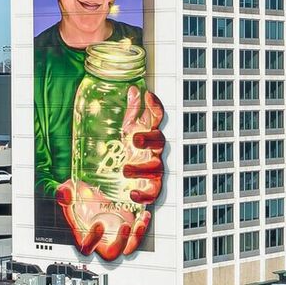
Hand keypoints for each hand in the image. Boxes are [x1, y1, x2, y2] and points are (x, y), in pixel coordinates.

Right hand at [56, 178, 150, 261]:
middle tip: (124, 226)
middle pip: (111, 254)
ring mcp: (115, 236)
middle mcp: (100, 240)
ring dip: (135, 238)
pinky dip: (143, 227)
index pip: (87, 248)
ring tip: (139, 223)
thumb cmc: (77, 197)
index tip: (98, 224)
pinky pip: (137, 235)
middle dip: (119, 243)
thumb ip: (63, 194)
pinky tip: (145, 215)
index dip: (93, 240)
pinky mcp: (127, 229)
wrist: (91, 195)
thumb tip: (65, 194)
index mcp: (83, 236)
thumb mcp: (68, 191)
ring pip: (128, 248)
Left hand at [120, 85, 166, 206]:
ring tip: (125, 169)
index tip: (148, 96)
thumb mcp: (129, 129)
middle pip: (160, 141)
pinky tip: (132, 194)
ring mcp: (155, 169)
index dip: (155, 106)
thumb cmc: (132, 150)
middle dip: (149, 139)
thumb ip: (132, 112)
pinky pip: (153, 192)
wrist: (127, 178)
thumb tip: (134, 90)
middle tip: (135, 139)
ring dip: (141, 168)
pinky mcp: (151, 187)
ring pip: (156, 167)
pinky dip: (143, 194)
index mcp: (150, 133)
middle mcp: (155, 150)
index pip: (157, 118)